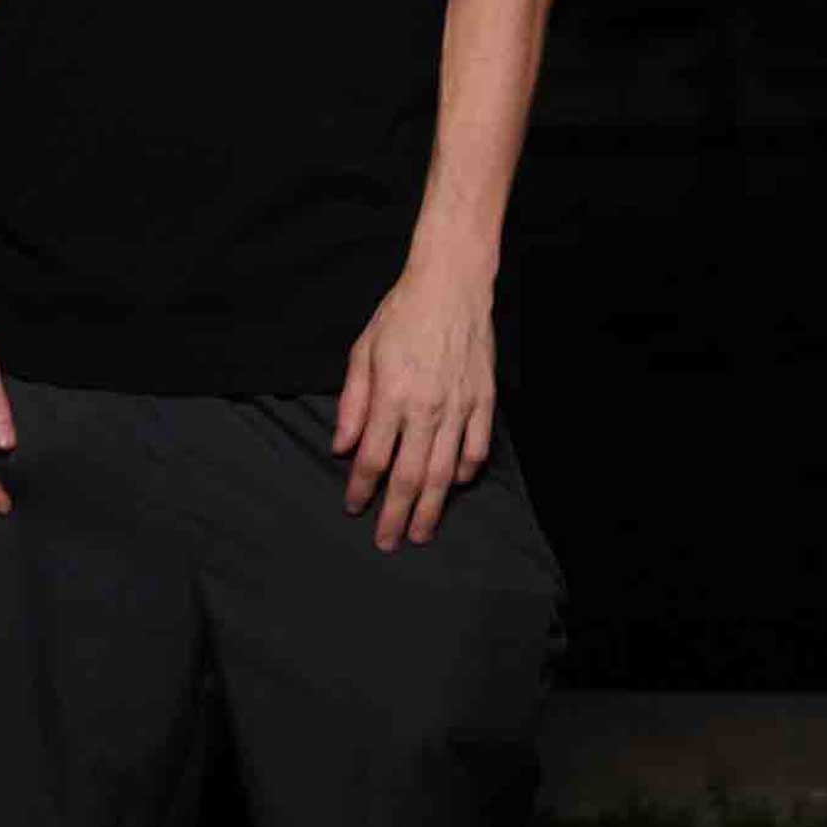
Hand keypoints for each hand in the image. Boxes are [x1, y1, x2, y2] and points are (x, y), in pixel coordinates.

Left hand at [332, 259, 495, 550]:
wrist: (451, 284)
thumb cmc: (402, 314)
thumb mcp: (363, 350)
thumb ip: (353, 402)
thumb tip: (343, 446)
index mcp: (391, 396)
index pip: (373, 458)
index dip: (361, 489)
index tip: (353, 507)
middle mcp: (426, 408)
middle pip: (408, 476)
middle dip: (395, 514)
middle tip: (388, 542)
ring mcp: (459, 407)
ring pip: (443, 472)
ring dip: (430, 507)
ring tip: (421, 531)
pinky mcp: (484, 400)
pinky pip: (476, 448)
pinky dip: (465, 471)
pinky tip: (455, 484)